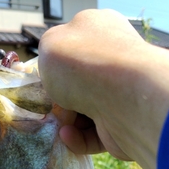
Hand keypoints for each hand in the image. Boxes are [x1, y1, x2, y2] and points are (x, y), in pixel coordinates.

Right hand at [39, 9, 168, 168]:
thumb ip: (47, 56)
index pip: (72, 48)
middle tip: (49, 108)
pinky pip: (92, 136)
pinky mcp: (122, 126)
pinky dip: (77, 138)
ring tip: (60, 125)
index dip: (55, 66)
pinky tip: (68, 135)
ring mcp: (120, 95)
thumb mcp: (49, 46)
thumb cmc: (83, 63)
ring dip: (66, 122)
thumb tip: (58, 80)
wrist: (125, 96)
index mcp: (99, 30)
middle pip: (76, 85)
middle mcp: (113, 61)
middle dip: (59, 100)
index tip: (43, 82)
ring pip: (83, 113)